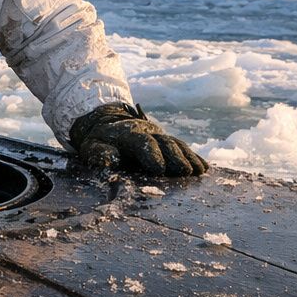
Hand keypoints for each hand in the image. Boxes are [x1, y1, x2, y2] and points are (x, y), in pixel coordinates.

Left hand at [69, 103, 207, 176]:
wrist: (107, 124)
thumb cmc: (99, 142)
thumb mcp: (92, 147)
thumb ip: (99, 153)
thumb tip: (110, 160)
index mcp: (128, 133)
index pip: (143, 142)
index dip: (151, 154)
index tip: (159, 169)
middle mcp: (148, 132)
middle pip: (165, 143)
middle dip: (176, 157)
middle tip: (185, 172)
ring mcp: (160, 135)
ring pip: (177, 144)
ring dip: (189, 158)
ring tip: (199, 172)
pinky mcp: (167, 141)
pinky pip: (183, 147)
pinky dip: (194, 157)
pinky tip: (204, 168)